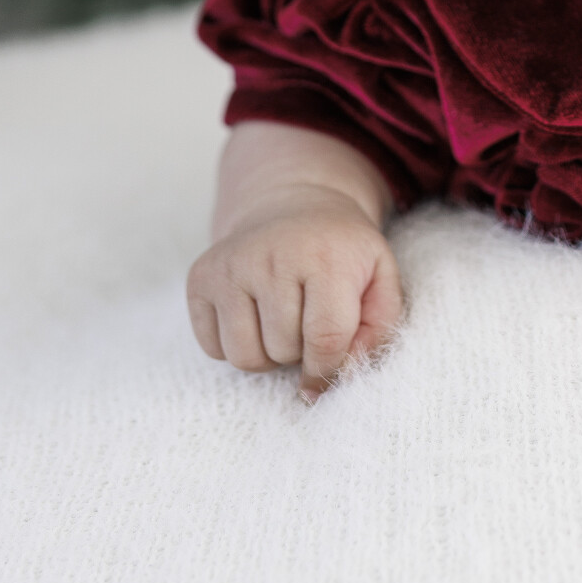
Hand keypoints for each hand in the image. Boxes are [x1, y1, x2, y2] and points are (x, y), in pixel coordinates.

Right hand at [187, 187, 402, 399]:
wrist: (294, 204)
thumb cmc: (341, 252)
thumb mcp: (380, 278)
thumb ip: (378, 330)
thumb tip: (339, 378)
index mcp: (325, 255)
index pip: (325, 340)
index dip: (329, 370)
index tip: (328, 373)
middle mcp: (271, 255)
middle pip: (283, 350)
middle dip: (300, 350)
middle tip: (307, 320)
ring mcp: (230, 265)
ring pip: (245, 357)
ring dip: (267, 354)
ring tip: (282, 322)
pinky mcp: (201, 278)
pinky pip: (213, 350)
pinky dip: (236, 345)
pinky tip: (253, 314)